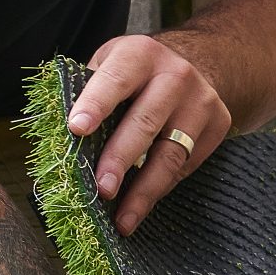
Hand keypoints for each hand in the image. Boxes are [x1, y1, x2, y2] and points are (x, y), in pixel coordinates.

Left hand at [67, 34, 233, 234]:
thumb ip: (85, 92)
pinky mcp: (218, 125)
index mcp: (139, 55)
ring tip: (122, 219)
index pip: (115, 79)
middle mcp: (175, 75)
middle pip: (145, 123)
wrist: (196, 63)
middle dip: (119, 159)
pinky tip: (140, 207)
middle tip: (100, 190)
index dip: (95, 103)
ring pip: (170, 154)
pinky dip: (159, 189)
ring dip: (143, 191)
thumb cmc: (134, 73)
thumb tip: (57, 139)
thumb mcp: (109, 65)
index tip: (76, 129)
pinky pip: (184, 166)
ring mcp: (201, 101)